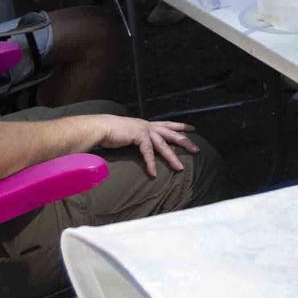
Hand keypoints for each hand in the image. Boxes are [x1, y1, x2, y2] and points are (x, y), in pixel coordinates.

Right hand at [86, 116, 200, 176]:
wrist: (100, 127)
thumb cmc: (112, 132)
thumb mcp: (130, 133)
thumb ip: (138, 138)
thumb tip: (142, 144)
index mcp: (147, 124)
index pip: (168, 124)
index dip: (181, 126)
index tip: (193, 128)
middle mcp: (148, 125)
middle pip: (172, 134)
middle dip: (185, 141)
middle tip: (196, 149)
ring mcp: (144, 130)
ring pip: (163, 145)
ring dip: (172, 157)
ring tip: (180, 168)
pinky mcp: (138, 136)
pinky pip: (148, 152)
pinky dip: (151, 163)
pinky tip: (153, 173)